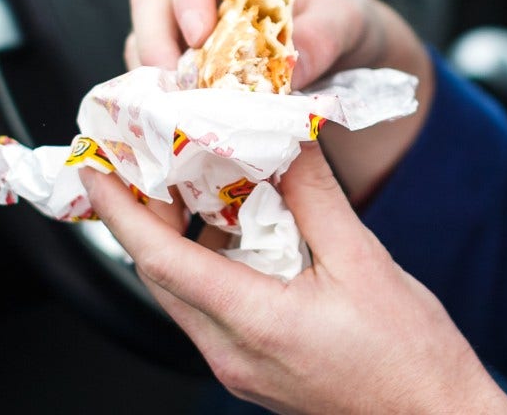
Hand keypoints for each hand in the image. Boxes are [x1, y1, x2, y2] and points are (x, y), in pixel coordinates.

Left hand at [81, 144, 506, 414]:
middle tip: (140, 159)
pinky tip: (240, 229)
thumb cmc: (410, 358)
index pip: (160, 259)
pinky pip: (213, 308)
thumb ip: (315, 195)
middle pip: (162, 275)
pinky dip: (212, 262)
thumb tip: (285, 137)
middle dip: (142, 214)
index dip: (121, 209)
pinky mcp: (256, 369)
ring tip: (194, 182)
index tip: (97, 167)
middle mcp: (232, 353)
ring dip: (179, 236)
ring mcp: (241, 367)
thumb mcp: (364, 260)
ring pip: (186, 292)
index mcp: (252, 323)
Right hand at [125, 0, 419, 89]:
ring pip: (146, 26)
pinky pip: (154, 57)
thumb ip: (322, 38)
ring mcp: (183, 2)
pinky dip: (162, 84)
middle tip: (176, 81)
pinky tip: (180, 109)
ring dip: (154, 66)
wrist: (338, 40)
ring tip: (176, 104)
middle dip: (156, 36)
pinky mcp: (178, 40)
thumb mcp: (346, 19)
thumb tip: (288, 71)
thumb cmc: (338, 13)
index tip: (199, 36)